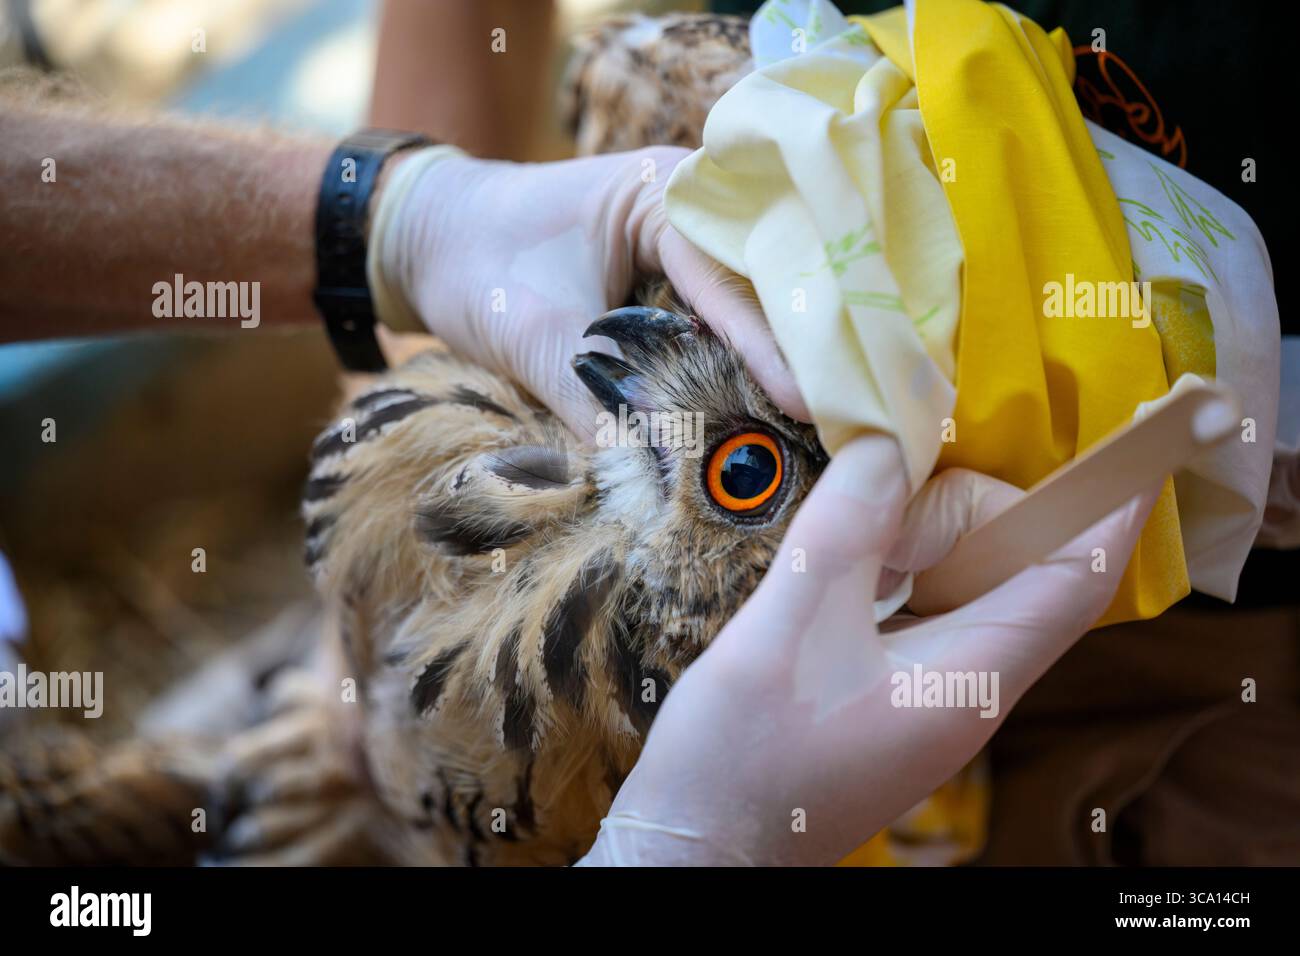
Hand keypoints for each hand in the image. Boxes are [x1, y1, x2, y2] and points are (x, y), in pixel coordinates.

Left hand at [375, 147, 808, 434]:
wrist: (428, 238)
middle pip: (765, 279)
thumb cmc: (476, 266)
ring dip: (782, 349)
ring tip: (830, 407)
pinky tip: (775, 400)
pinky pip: (726, 311)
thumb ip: (597, 408)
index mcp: (664, 191)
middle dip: (800, 342)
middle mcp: (694, 201)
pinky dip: (746, 353)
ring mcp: (691, 233)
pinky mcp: (678, 268)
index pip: (732, 275)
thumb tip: (651, 485)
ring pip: (754, 296)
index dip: (770, 344)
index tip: (806, 403)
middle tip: (846, 408)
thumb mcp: (537, 339)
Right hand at [578, 435, 1159, 865]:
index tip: (1136, 438)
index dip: (1111, 504)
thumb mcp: (787, 628)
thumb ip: (843, 532)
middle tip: (881, 497)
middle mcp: (972, 689)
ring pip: (971, 587)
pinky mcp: (900, 696)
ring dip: (927, 540)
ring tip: (855, 534)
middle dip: (965, 511)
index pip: (1075, 579)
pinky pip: (930, 609)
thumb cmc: (742, 756)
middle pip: (1019, 568)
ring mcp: (937, 696)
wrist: (700, 843)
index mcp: (969, 678)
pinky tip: (850, 561)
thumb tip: (887, 449)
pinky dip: (902, 568)